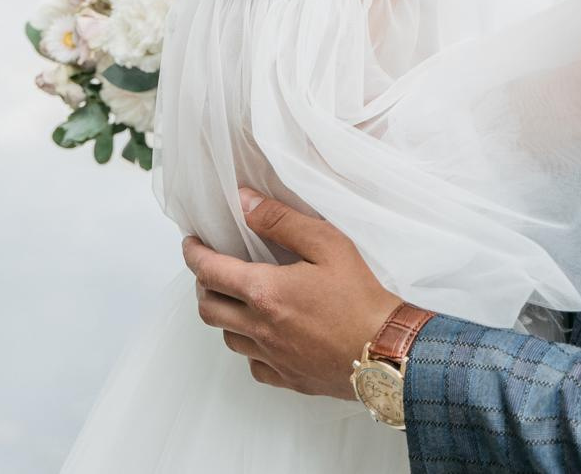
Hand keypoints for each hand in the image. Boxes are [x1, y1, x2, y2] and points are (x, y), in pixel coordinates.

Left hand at [180, 188, 401, 400]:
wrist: (388, 352)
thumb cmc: (361, 298)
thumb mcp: (327, 244)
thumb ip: (281, 220)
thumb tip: (243, 203)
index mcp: (265, 292)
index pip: (209, 271)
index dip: (194, 254)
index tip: (192, 243)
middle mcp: (260, 328)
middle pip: (208, 308)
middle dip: (203, 286)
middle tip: (212, 270)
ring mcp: (272, 357)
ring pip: (228, 337)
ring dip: (225, 315)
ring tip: (239, 299)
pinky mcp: (287, 378)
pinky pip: (253, 364)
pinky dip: (250, 347)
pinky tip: (265, 335)